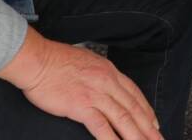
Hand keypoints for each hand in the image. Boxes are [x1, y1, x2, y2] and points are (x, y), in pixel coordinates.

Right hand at [3, 31, 162, 139]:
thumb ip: (97, 73)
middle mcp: (106, 81)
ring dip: (137, 137)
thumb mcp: (84, 61)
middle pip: (133, 108)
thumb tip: (102, 85)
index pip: (134, 93)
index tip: (154, 123)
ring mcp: (95, 94)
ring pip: (123, 119)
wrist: (36, 59)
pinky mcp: (82, 105)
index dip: (147, 110)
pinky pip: (102, 127)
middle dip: (149, 128)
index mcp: (108, 70)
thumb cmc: (54, 60)